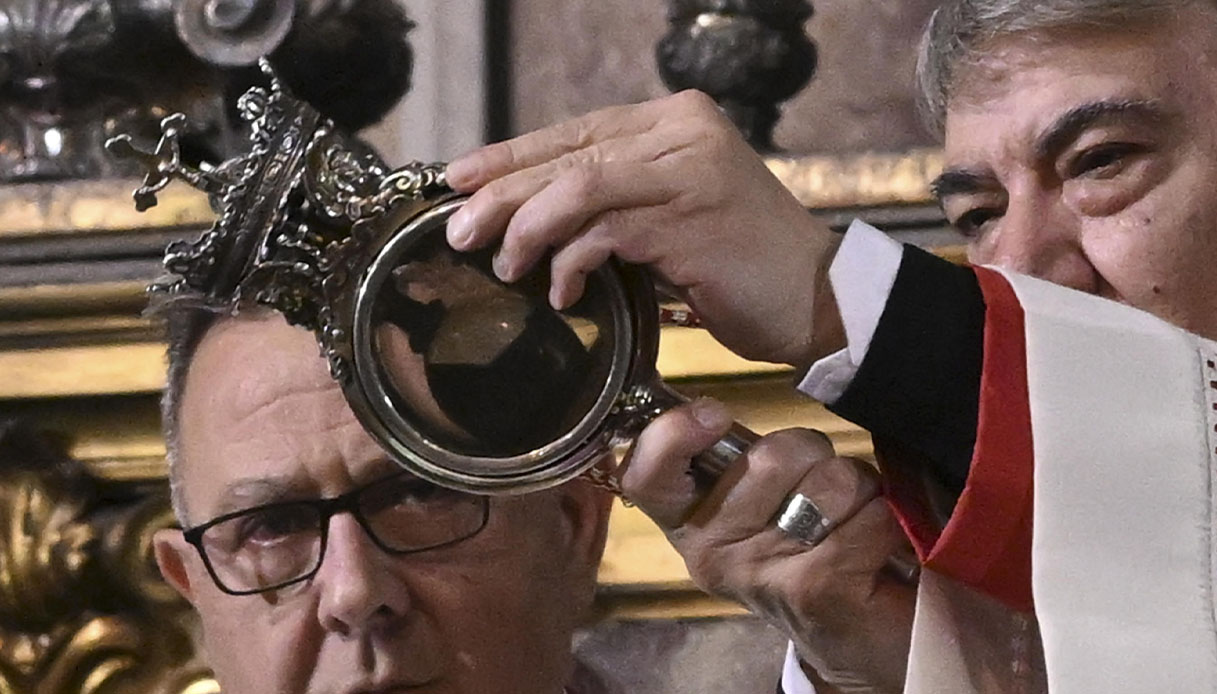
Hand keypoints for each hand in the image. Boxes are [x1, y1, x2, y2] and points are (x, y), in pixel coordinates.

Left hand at [444, 91, 842, 368]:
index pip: (575, 130)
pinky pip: (605, 235)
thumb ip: (619, 195)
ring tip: (502, 265)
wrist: (822, 297)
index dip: (511, 155)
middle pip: (568, 155)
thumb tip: (533, 207)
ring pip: (578, 188)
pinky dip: (571, 264)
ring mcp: (687, 172)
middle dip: (502, 194)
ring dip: (528, 229)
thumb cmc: (742, 261)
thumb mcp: (676, 210)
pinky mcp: (689, 219)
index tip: (460, 179)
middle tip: (459, 230)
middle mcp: (682, 132)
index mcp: (675, 120)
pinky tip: (561, 292)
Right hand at [619, 398, 914, 693]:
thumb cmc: (804, 552)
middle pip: (772, 456)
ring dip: (860, 492)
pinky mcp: (814, 590)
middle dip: (817, 458)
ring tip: (849, 523)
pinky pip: (868, 518)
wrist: (853, 639)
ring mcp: (760, 573)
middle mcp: (711, 552)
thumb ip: (739, 458)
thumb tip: (721, 408)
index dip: (672, 433)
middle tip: (819, 494)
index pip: (647, 474)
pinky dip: (886, 522)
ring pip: (830, 482)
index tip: (715, 415)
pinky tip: (875, 549)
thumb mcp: (758, 501)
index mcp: (687, 521)